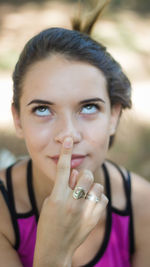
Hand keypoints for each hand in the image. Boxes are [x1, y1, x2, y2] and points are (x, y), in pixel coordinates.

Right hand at [33, 137, 107, 265]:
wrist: (55, 248)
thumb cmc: (49, 222)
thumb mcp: (51, 201)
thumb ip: (63, 185)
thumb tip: (74, 172)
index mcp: (57, 197)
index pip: (62, 169)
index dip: (65, 152)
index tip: (68, 139)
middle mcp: (72, 202)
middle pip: (86, 174)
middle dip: (83, 176)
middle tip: (78, 184)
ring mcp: (84, 211)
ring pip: (97, 185)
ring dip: (91, 187)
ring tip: (84, 196)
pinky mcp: (94, 218)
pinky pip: (103, 197)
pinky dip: (97, 198)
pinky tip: (90, 204)